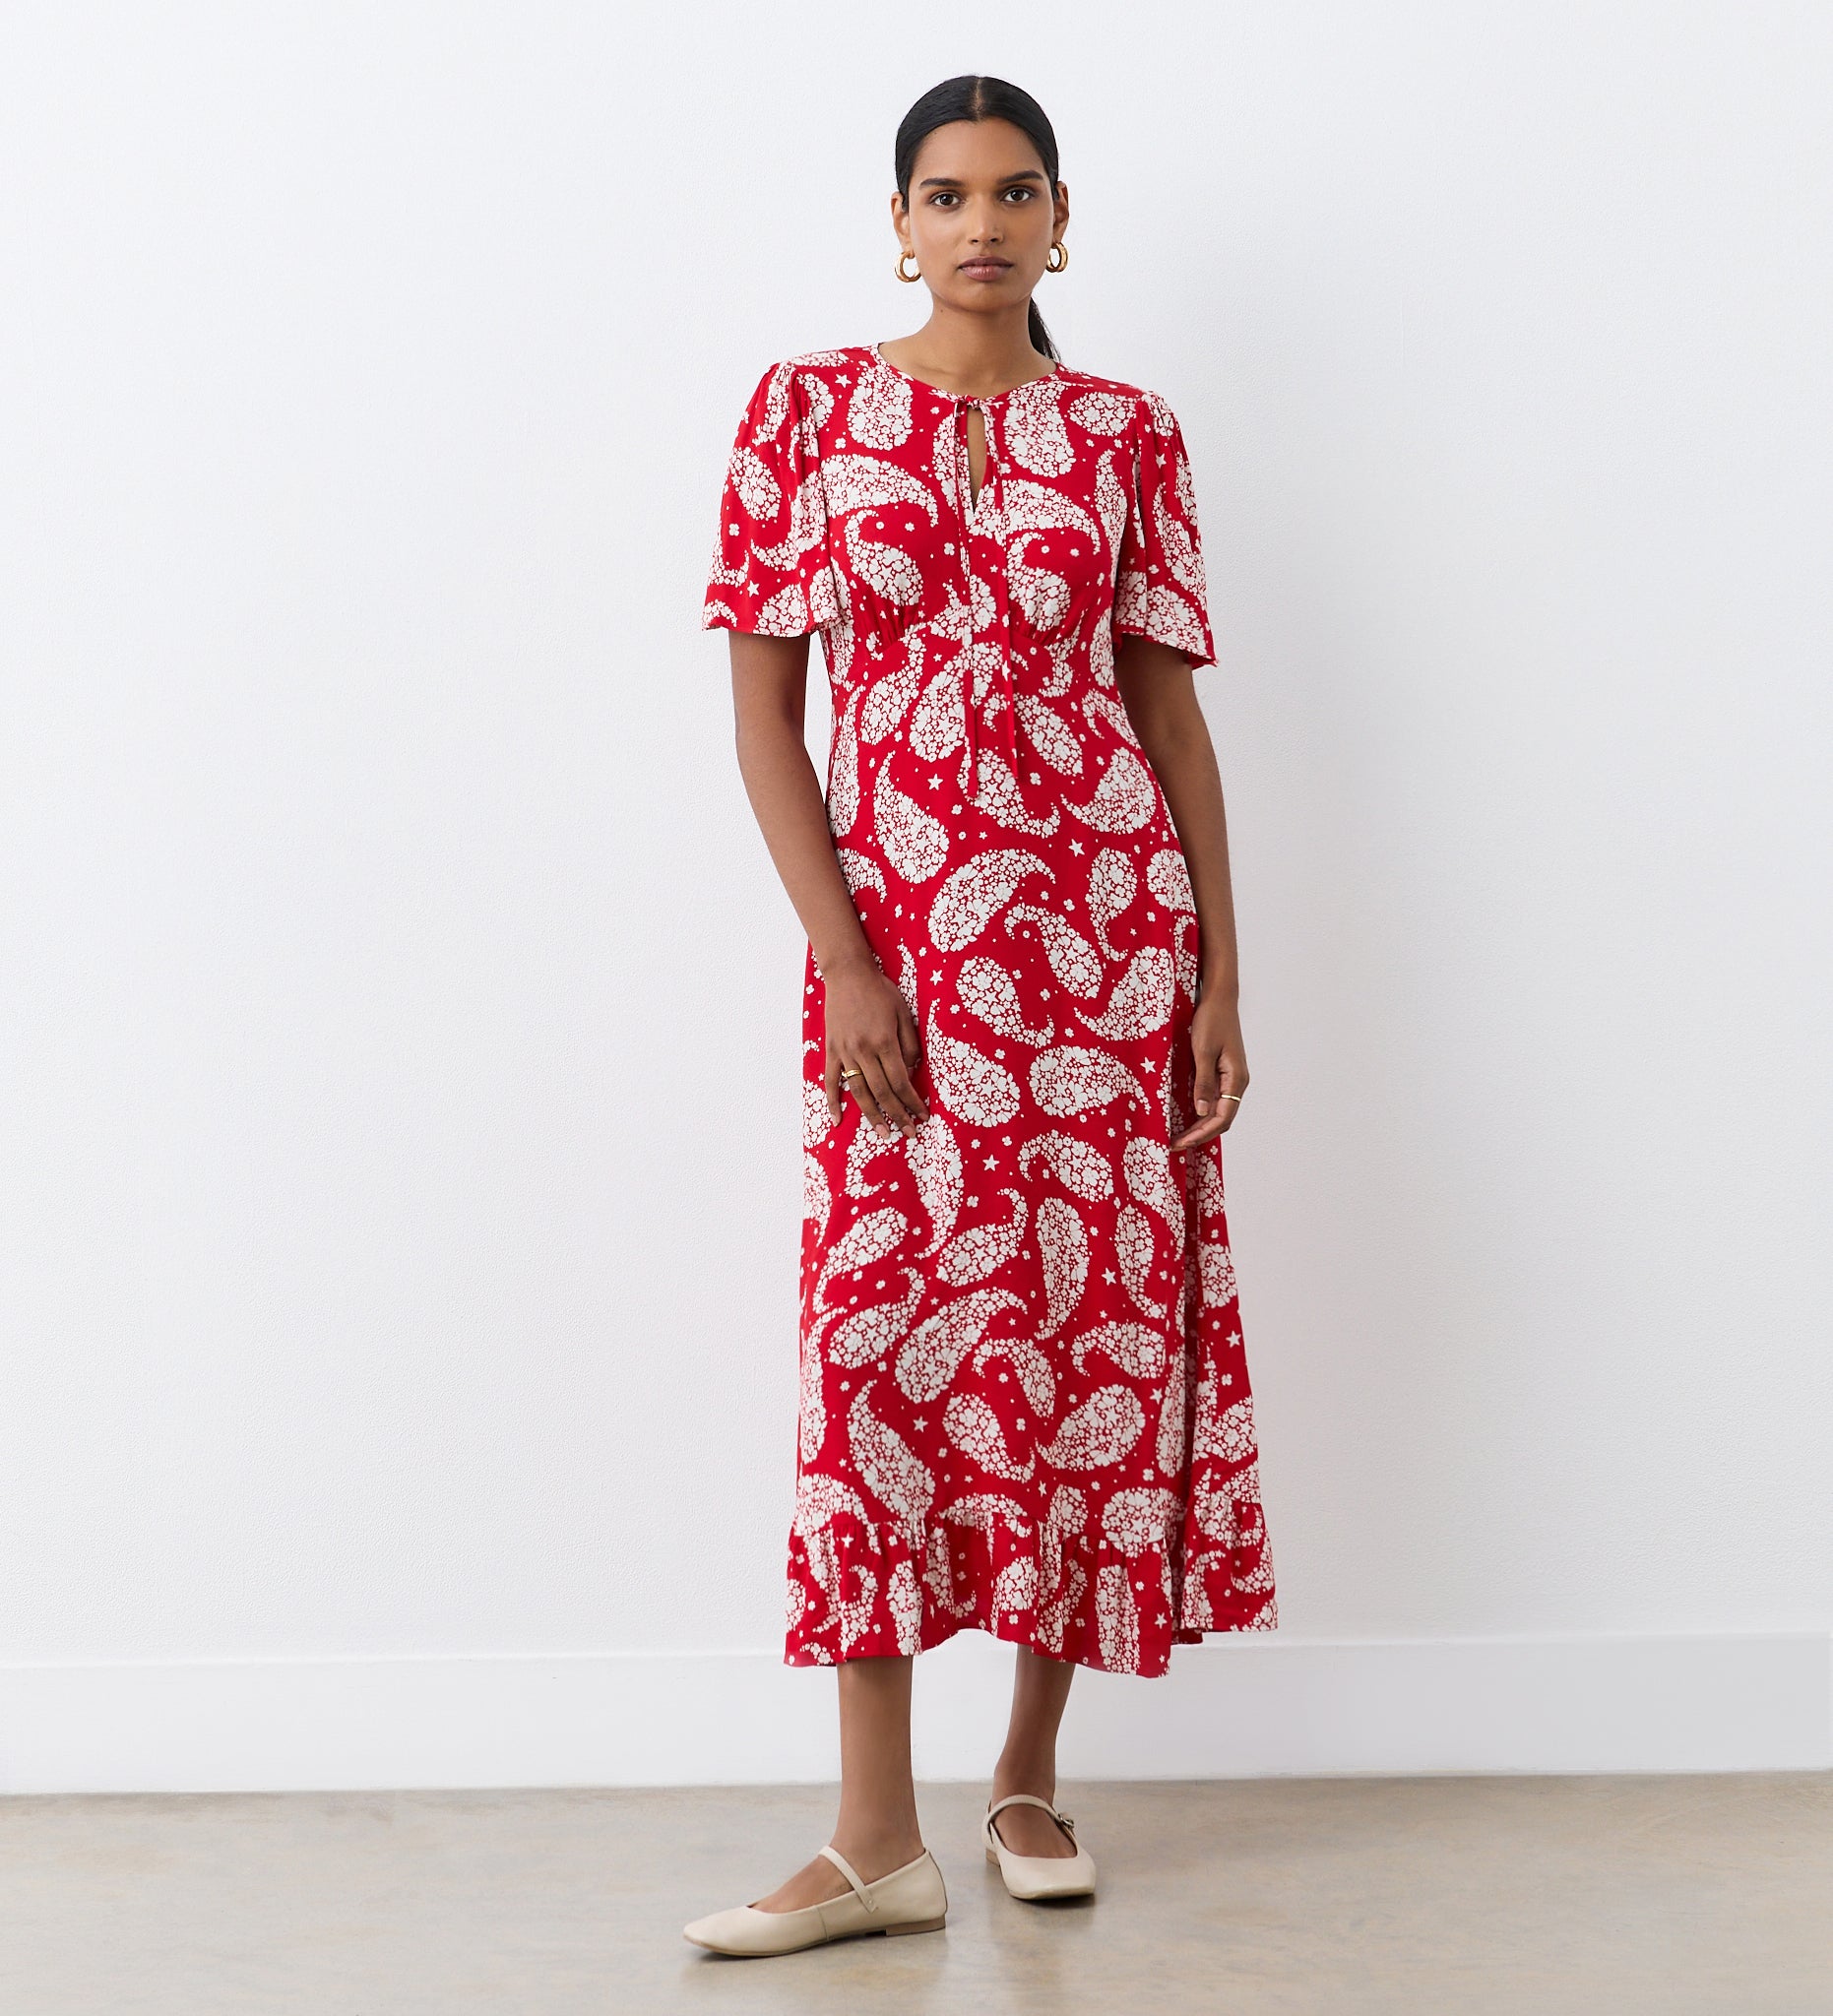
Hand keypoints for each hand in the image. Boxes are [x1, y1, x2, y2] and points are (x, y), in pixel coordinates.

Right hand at [822, 961, 928, 1140]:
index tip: (922, 1116)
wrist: (848, 974)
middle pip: (883, 1092)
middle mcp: (864, 1051)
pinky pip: (830, 1081)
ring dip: (872, 1116)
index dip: (913, 1102)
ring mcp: (845, 1053)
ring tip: (884, 1133)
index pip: (901, 1082)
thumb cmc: (880, 991)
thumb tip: (912, 1071)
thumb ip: (910, 1044)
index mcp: (885, 1042)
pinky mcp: (831, 1051)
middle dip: (898, 1115)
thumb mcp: (904, 1012)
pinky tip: (838, 1120)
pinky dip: (833, 1102)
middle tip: (909, 1133)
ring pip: (859, 1092)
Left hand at [1169, 992, 1245, 1153]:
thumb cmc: (1211, 1020)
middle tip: (1174, 1144)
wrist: (1219, 998)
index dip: (1201, 1133)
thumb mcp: (1203, 1051)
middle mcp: (1236, 1082)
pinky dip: (1200, 1112)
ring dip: (1200, 1126)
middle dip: (1199, 1134)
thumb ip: (1203, 1082)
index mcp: (1236, 1078)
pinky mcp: (1222, 1072)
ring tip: (1178, 1136)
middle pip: (1221, 1119)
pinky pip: (1213, 1099)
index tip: (1180, 1142)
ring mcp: (1230, 1077)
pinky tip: (1185, 1116)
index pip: (1222, 1117)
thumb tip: (1201, 1112)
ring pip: (1218, 1111)